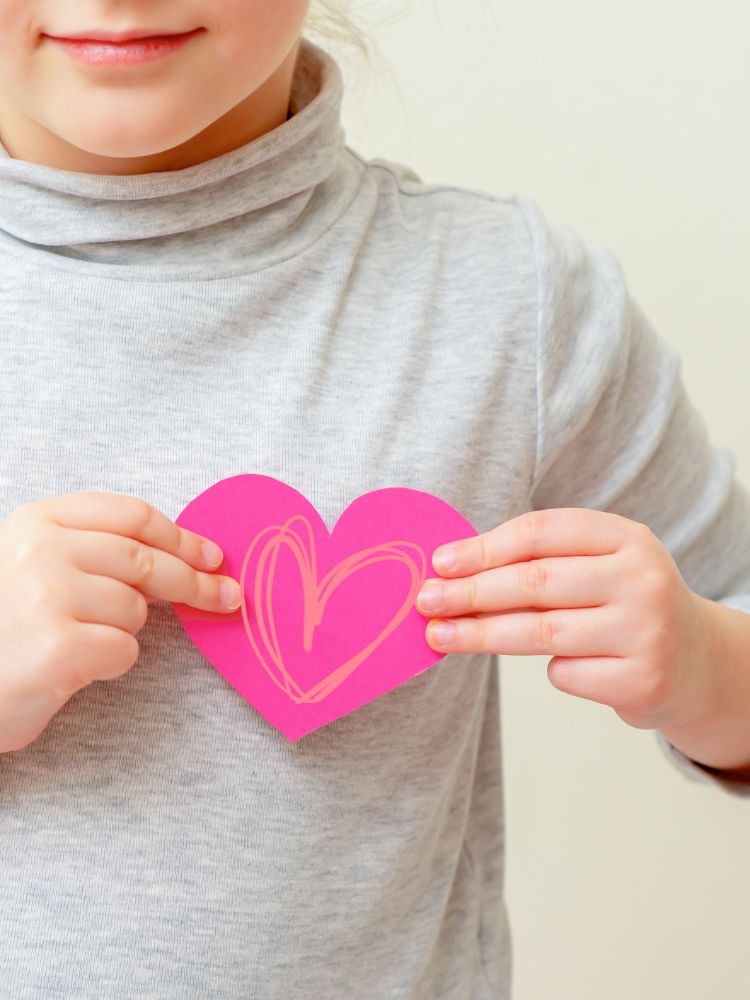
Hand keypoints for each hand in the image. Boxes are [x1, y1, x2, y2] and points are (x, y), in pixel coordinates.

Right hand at [0, 492, 240, 752]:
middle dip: (195, 581)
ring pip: (134, 610)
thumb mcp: (32, 566)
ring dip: (122, 631)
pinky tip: (72, 666)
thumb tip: (185, 556)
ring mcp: (47, 595)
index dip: (180, 536)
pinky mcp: (58, 646)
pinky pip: (123, 649)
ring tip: (79, 641)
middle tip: (229, 596)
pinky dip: (109, 663)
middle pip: (146, 559)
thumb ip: (92, 550)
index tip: (212, 554)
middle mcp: (41, 550)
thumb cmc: (2, 629)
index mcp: (36, 521)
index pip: (130, 515)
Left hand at [416, 508, 713, 731]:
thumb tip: (453, 569)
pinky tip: (556, 663)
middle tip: (426, 601)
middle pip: (534, 582)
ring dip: (479, 634)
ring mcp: (646, 631)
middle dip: (470, 593)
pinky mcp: (642, 680)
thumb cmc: (623, 603)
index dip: (484, 547)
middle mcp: (642, 579)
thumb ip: (541, 558)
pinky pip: (565, 673)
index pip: (542, 532)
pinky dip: (549, 668)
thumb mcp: (599, 564)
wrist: (695, 661)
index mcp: (628, 537)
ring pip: (540, 632)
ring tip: (439, 635)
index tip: (439, 563)